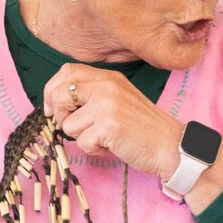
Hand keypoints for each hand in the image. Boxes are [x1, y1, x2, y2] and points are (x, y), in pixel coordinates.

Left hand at [44, 64, 183, 178]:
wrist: (170, 145)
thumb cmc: (142, 128)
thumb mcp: (119, 99)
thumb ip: (93, 94)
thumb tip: (56, 102)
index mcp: (108, 77)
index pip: (67, 72)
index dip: (52, 90)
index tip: (53, 108)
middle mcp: (106, 86)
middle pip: (59, 95)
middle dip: (61, 117)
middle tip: (77, 128)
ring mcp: (107, 105)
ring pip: (68, 124)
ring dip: (83, 138)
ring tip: (106, 138)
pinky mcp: (108, 126)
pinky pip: (82, 142)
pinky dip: (94, 150)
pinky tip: (112, 146)